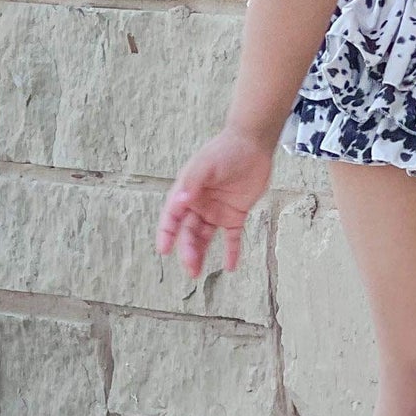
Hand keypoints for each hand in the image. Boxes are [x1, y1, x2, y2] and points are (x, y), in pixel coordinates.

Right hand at [155, 127, 273, 278]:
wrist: (252, 143)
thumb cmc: (224, 150)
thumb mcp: (205, 165)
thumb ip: (192, 182)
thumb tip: (179, 201)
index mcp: (186, 193)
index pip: (171, 217)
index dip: (166, 234)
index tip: (164, 250)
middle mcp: (198, 205)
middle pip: (188, 232)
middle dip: (187, 250)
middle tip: (190, 267)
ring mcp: (216, 211)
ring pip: (204, 237)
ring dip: (200, 253)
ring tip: (198, 271)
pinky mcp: (235, 214)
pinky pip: (231, 237)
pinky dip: (231, 252)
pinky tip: (230, 267)